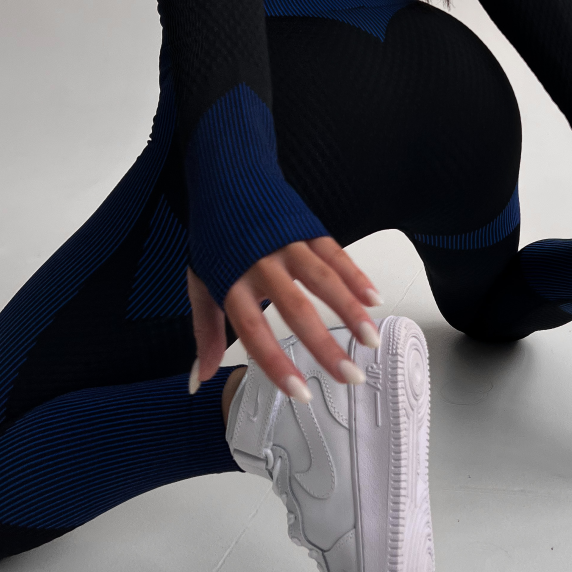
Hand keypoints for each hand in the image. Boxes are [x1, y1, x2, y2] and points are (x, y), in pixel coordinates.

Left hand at [187, 237, 382, 398]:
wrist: (228, 178)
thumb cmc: (215, 238)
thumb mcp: (200, 283)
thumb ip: (205, 332)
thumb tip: (198, 379)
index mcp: (231, 282)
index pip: (254, 332)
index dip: (277, 364)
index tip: (301, 393)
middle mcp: (261, 264)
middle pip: (296, 310)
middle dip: (325, 346)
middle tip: (350, 375)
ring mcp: (287, 244)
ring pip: (323, 281)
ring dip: (350, 311)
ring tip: (370, 340)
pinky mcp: (308, 228)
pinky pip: (336, 254)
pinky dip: (356, 277)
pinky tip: (373, 299)